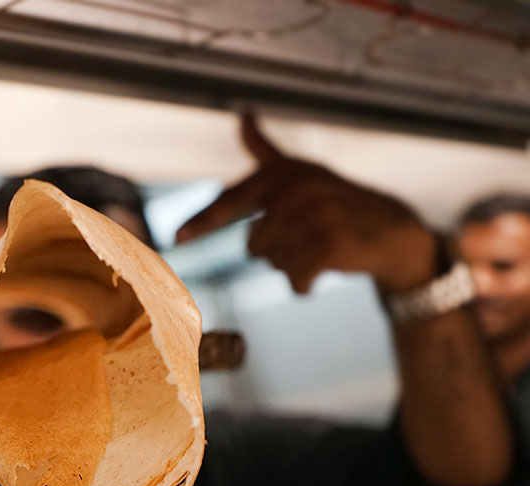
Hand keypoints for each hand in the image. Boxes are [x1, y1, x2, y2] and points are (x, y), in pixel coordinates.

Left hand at [176, 113, 436, 294]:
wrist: (394, 231)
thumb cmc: (339, 202)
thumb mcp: (302, 172)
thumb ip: (265, 150)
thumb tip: (244, 115)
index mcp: (281, 174)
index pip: (232, 202)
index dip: (202, 222)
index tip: (175, 237)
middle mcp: (295, 191)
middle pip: (253, 246)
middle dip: (277, 250)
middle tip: (310, 236)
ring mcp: (313, 217)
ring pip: (274, 264)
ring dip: (294, 266)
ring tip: (321, 247)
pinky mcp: (329, 245)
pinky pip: (295, 281)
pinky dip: (305, 286)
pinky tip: (323, 271)